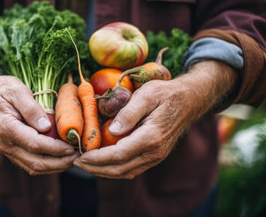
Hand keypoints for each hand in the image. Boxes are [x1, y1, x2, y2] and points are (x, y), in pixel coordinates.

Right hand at [0, 63, 76, 174]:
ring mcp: (8, 150)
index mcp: (6, 127)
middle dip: (59, 163)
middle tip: (78, 157)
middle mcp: (5, 144)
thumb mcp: (18, 90)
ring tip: (73, 159)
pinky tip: (62, 158)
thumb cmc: (3, 89)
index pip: (35, 144)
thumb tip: (46, 126)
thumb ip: (31, 108)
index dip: (55, 148)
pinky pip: (30, 164)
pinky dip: (48, 165)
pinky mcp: (13, 152)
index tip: (72, 147)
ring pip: (33, 168)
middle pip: (36, 163)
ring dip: (55, 167)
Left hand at [74, 60, 237, 178]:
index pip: (118, 155)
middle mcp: (154, 152)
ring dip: (103, 171)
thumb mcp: (147, 94)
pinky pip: (132, 169)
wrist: (190, 100)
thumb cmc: (166, 93)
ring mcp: (156, 156)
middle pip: (120, 169)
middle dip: (95, 168)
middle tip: (75, 162)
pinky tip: (102, 162)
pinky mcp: (155, 156)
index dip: (96, 159)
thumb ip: (129, 112)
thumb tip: (112, 131)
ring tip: (85, 164)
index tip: (79, 156)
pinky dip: (114, 169)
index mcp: (151, 137)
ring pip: (126, 172)